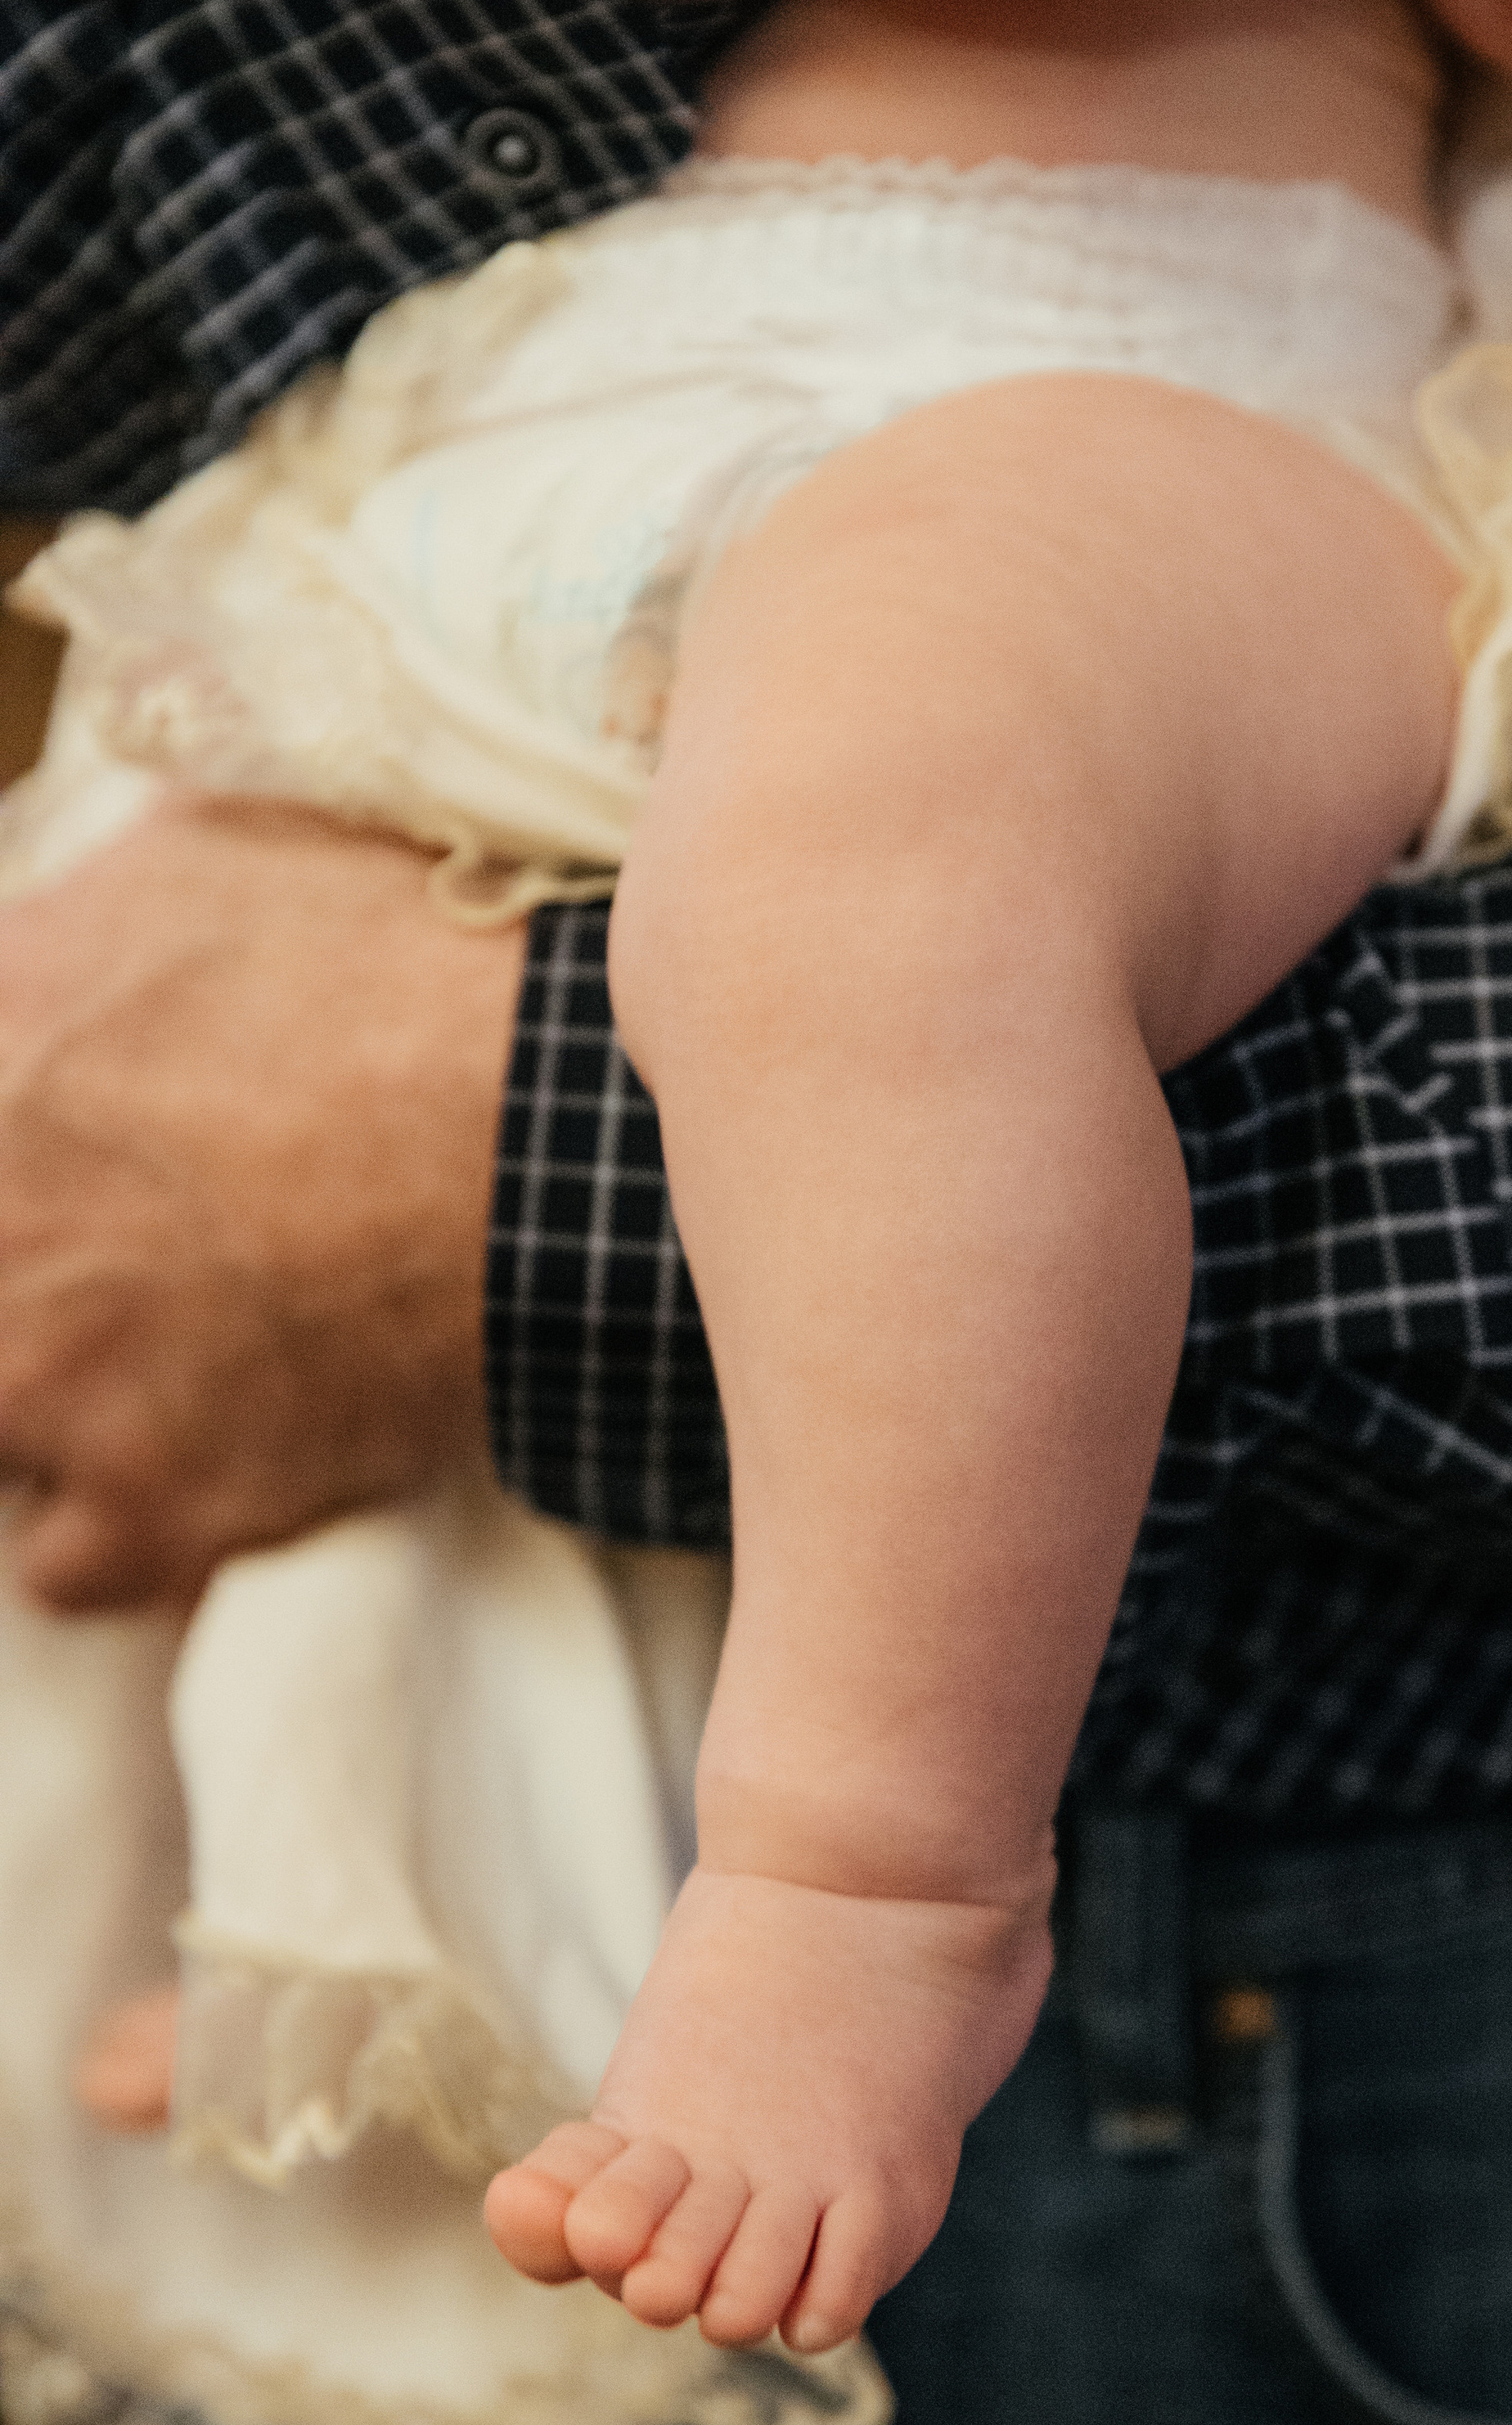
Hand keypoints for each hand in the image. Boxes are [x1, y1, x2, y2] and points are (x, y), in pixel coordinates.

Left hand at [0, 791, 524, 1611]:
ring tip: (179, 1354)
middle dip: (30, 1296)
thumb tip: (32, 954)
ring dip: (60, 1414)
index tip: (54, 1202)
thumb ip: (57, 936)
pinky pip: (74, 1564)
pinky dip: (136, 1527)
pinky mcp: (151, 1511)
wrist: (546, 1116)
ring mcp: (38, 1390)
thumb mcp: (184, 860)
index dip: (19, 1197)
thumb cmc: (387, 966)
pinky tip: (214, 1448)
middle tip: (134, 1270)